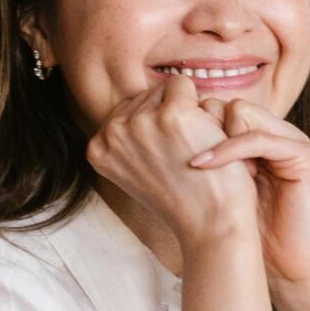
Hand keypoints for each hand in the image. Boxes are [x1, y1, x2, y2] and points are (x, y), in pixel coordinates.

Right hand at [86, 73, 256, 251]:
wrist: (211, 224)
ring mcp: (140, 122)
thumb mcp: (137, 170)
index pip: (127, 111)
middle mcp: (113, 133)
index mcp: (98, 148)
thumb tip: (141, 102)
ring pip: (166, 90)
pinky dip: (201, 108)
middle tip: (181, 158)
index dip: (155, 129)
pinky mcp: (172, 114)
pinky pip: (185, 86)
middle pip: (146, 98)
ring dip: (186, 113)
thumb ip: (130, 139)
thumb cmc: (182, 199)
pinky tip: (205, 140)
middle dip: (169, 117)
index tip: (165, 160)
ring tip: (192, 150)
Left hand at [188, 100, 309, 292]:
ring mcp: (292, 140)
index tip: (172, 157)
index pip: (215, 107)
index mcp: (256, 135)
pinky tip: (201, 166)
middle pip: (224, 103)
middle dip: (199, 130)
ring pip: (239, 111)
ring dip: (214, 139)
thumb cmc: (248, 232)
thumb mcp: (214, 187)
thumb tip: (152, 133)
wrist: (286, 266)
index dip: (190, 127)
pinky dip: (228, 150)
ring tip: (202, 173)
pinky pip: (258, 138)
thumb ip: (199, 157)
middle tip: (190, 165)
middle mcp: (276, 131)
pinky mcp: (304, 155)